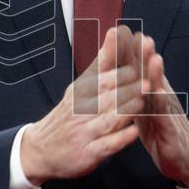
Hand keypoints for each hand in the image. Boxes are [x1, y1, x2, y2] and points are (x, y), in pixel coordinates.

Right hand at [20, 26, 147, 183]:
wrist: (40, 150)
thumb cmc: (67, 116)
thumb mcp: (79, 88)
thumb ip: (101, 64)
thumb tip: (115, 34)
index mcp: (80, 93)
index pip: (102, 78)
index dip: (122, 70)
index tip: (137, 63)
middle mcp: (80, 111)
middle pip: (106, 97)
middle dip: (128, 88)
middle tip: (148, 80)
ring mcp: (84, 133)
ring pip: (107, 119)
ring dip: (126, 110)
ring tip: (142, 102)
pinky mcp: (88, 154)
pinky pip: (106, 146)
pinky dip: (120, 139)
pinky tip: (133, 132)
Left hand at [130, 32, 188, 186]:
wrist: (182, 155)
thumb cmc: (159, 128)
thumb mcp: (141, 106)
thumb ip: (131, 88)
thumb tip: (115, 69)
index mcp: (148, 91)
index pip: (137, 69)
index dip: (130, 53)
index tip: (122, 34)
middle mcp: (159, 96)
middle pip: (150, 74)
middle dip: (145, 56)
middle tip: (142, 37)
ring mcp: (166, 111)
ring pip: (159, 90)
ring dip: (157, 74)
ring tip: (154, 58)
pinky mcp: (170, 128)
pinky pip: (165, 115)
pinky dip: (162, 104)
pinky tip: (161, 93)